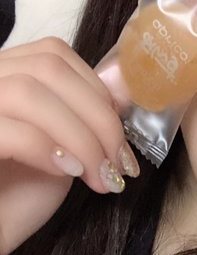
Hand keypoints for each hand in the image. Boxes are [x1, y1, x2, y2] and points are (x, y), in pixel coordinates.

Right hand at [0, 37, 139, 254]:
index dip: (97, 91)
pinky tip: (70, 173)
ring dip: (81, 137)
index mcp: (4, 77)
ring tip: (100, 176)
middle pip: (47, 67)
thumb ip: (84, 117)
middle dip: (98, 116)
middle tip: (119, 163)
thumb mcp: (63, 151)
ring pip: (28, 92)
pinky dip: (49, 150)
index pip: (53, 54)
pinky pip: (11, 130)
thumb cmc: (15, 199)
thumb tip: (126, 85)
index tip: (119, 136)